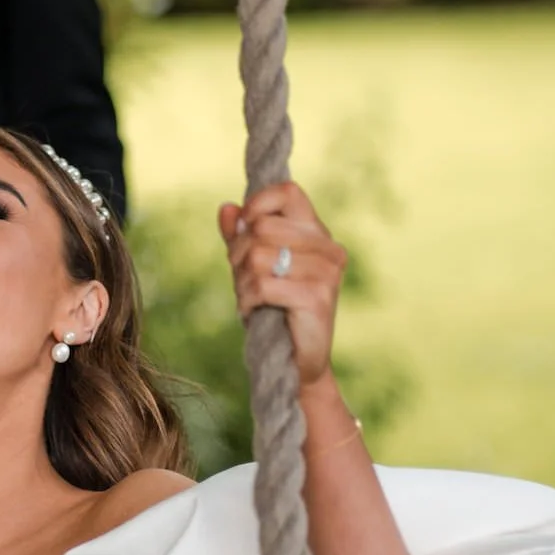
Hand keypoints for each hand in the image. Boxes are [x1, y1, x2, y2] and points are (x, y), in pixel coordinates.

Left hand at [218, 183, 347, 388]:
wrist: (298, 363)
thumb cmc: (275, 311)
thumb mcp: (253, 267)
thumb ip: (241, 236)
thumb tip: (226, 208)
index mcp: (317, 234)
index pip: (288, 192)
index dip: (257, 204)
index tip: (244, 228)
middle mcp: (328, 249)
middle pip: (262, 227)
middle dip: (238, 254)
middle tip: (244, 280)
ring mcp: (326, 272)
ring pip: (258, 256)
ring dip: (242, 281)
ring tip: (250, 299)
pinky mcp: (316, 297)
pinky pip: (263, 284)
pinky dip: (247, 300)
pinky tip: (254, 311)